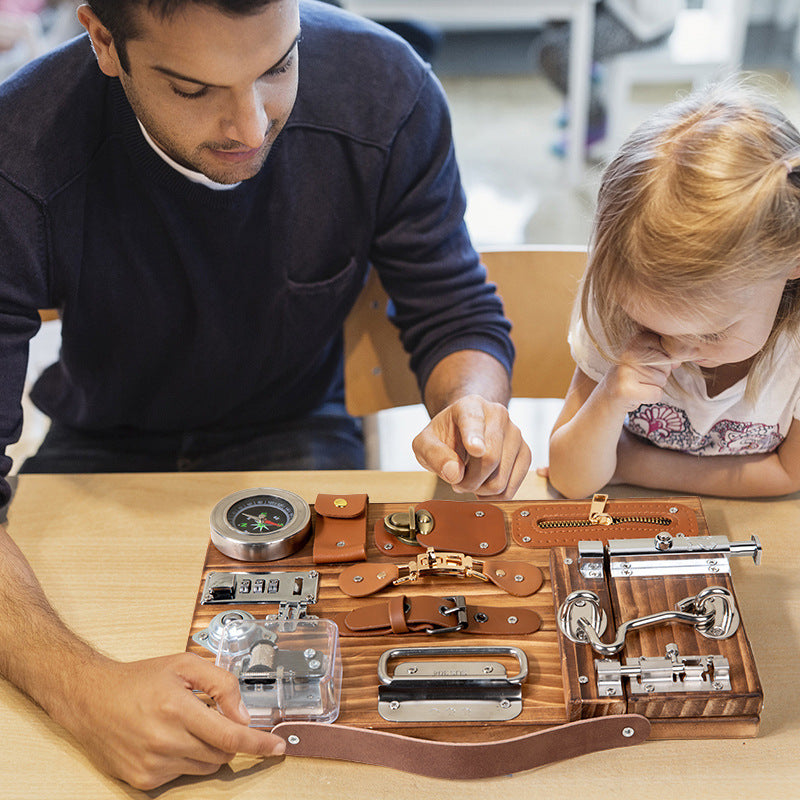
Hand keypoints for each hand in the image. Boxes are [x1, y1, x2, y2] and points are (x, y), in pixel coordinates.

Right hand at [59, 652, 284, 789]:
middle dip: (226, 737)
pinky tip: (167, 739)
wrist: (90, 699)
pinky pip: (182, 775)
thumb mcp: (185, 665)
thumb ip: (221, 684)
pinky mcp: (142, 781)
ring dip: (206, 749)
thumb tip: (243, 714)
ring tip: (184, 725)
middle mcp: (164, 740)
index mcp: (177, 708)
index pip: (230, 736)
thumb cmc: (138, 680)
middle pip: (221, 754)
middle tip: (209, 717)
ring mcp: (152, 764)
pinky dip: (184, 759)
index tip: (277, 747)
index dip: (258, 743)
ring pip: (205, 767)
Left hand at [412, 394, 530, 498]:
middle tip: (456, 479)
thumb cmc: (445, 435)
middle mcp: (498, 415)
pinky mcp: (525, 453)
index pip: (473, 422)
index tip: (475, 449)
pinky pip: (511, 488)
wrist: (465, 429)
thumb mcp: (425, 442)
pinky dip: (493, 495)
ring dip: (479, 489)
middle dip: (468, 481)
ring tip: (469, 478)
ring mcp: (516, 433)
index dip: (474, 437)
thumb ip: (433, 455)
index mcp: (471, 406)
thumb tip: (455, 473)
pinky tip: (483, 485)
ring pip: (500, 479)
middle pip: (489, 459)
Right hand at [601, 332, 679, 411]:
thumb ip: (671, 352)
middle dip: (660, 375)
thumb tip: (693, 351)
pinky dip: (651, 397)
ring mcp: (625, 371)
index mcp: (636, 339)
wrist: (611, 393)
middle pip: (667, 365)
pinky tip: (637, 394)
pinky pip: (656, 394)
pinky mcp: (625, 389)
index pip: (670, 351)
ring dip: (654, 386)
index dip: (664, 362)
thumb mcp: (652, 357)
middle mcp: (629, 352)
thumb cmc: (637, 374)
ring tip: (638, 384)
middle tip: (642, 376)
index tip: (648, 364)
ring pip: (662, 380)